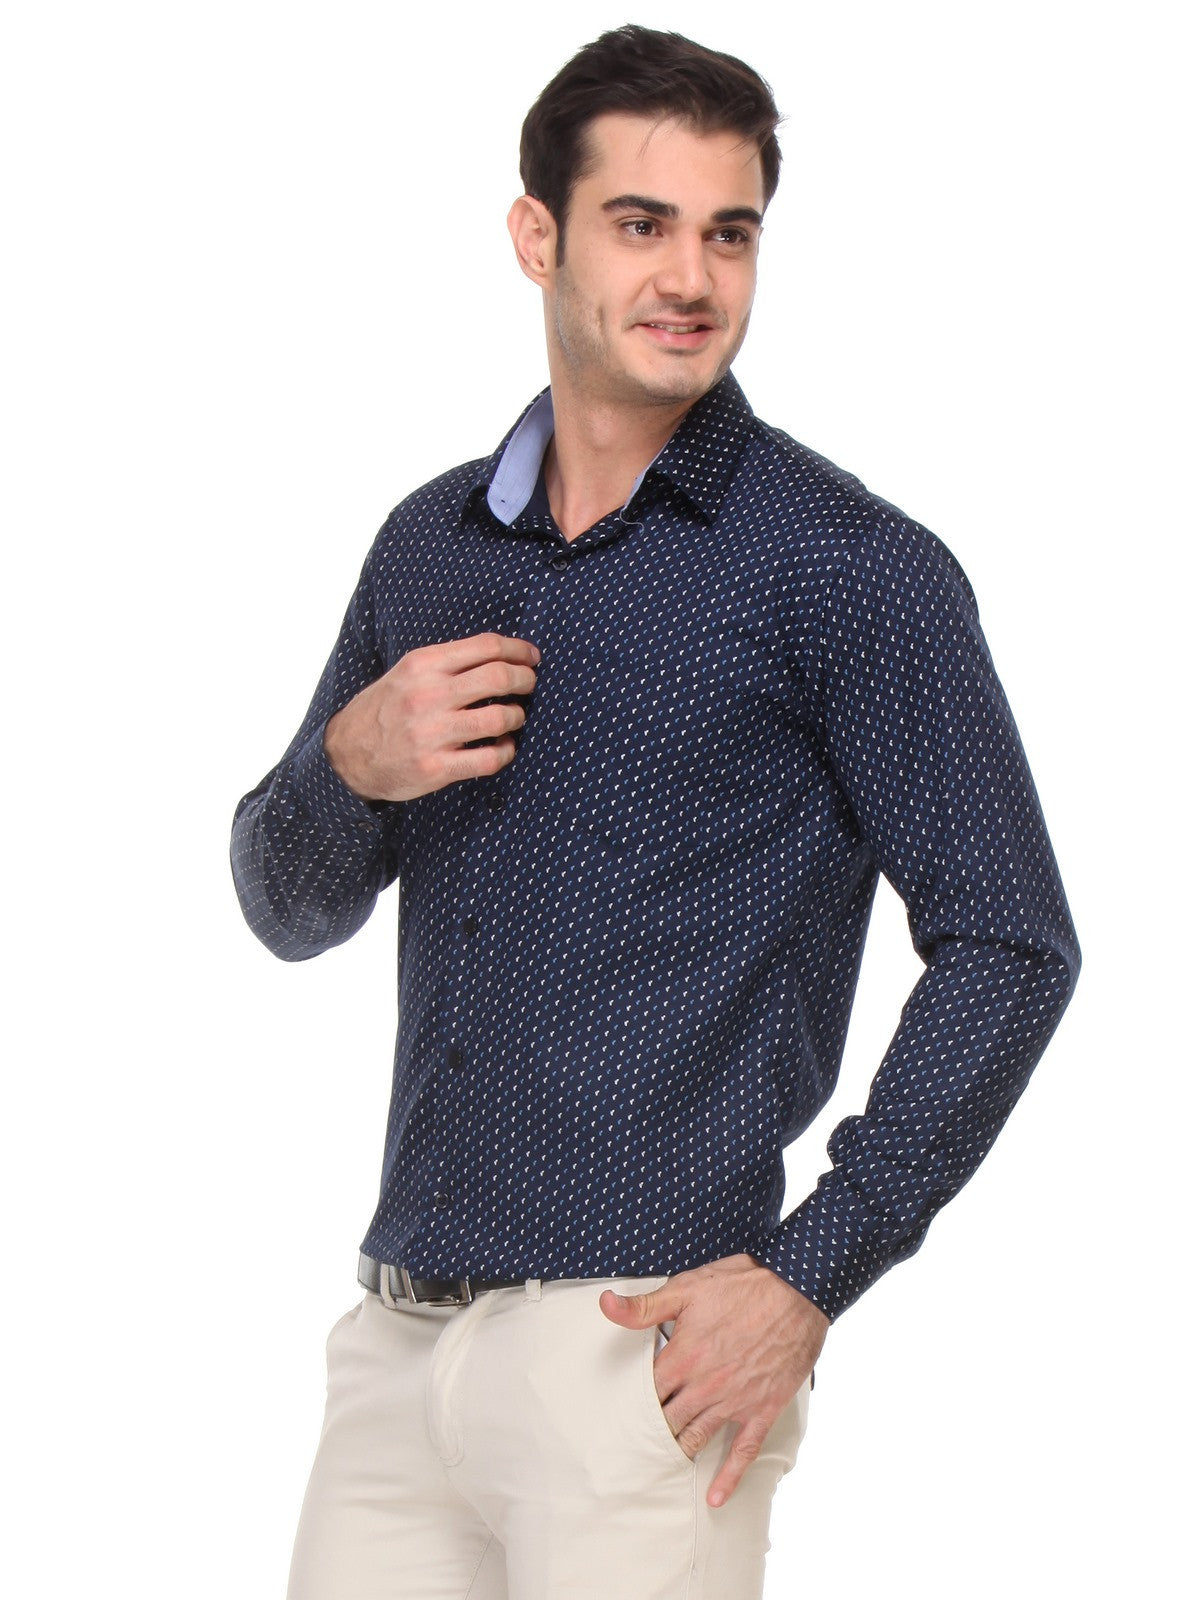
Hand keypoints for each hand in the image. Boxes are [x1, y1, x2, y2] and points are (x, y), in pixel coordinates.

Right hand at [323, 631, 540, 802]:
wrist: (346, 754)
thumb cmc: (385, 710)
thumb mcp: (407, 673)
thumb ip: (447, 664)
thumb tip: (501, 657)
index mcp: (423, 664)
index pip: (487, 646)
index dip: (519, 650)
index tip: (531, 658)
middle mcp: (428, 695)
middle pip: (500, 678)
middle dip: (525, 680)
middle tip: (529, 686)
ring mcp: (432, 733)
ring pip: (501, 718)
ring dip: (517, 717)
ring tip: (513, 718)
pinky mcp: (436, 767)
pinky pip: (490, 759)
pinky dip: (506, 752)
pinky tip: (502, 747)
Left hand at [599, 1252, 829, 1508]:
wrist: (798, 1291)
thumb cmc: (743, 1285)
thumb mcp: (688, 1287)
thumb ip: (645, 1306)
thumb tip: (605, 1304)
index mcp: (684, 1357)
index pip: (645, 1392)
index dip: (631, 1403)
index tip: (616, 1415)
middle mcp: (705, 1386)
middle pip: (667, 1420)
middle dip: (649, 1432)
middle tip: (629, 1449)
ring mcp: (735, 1402)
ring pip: (697, 1437)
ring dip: (678, 1452)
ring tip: (658, 1468)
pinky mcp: (762, 1409)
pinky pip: (743, 1451)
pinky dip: (728, 1478)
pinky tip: (715, 1499)